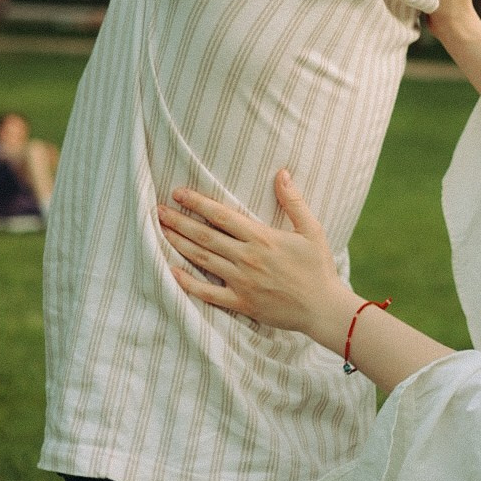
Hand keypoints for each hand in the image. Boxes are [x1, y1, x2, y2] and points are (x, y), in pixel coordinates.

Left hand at [159, 171, 350, 338]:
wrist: (322, 307)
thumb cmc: (318, 266)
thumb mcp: (312, 229)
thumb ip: (294, 201)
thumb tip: (282, 173)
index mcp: (262, 238)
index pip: (222, 216)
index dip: (198, 203)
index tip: (179, 192)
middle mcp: (247, 258)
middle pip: (205, 236)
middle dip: (180, 221)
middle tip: (158, 210)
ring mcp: (241, 282)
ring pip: (203, 260)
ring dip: (179, 244)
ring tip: (159, 231)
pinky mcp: (240, 303)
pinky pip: (208, 294)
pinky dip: (188, 283)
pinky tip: (171, 272)